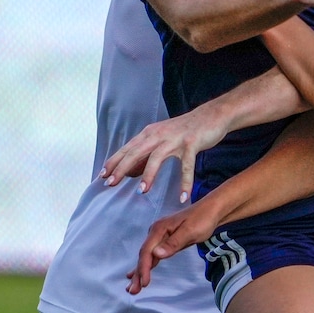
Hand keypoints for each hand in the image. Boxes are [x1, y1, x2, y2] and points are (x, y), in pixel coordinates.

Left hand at [101, 102, 234, 201]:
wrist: (211, 115)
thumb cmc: (185, 130)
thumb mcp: (163, 137)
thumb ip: (147, 151)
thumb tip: (130, 170)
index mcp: (150, 133)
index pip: (127, 148)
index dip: (114, 161)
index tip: (102, 175)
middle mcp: (159, 134)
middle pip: (136, 152)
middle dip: (122, 168)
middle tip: (111, 183)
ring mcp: (175, 139)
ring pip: (157, 158)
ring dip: (148, 175)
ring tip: (142, 191)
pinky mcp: (191, 144)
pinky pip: (186, 166)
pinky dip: (185, 182)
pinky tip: (183, 197)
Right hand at [127, 195, 220, 292]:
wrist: (213, 210)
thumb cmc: (203, 219)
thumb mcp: (190, 231)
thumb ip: (173, 243)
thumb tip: (156, 254)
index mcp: (160, 228)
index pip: (147, 251)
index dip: (144, 268)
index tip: (144, 283)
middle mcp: (157, 232)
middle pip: (144, 255)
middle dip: (138, 273)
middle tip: (133, 291)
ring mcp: (161, 236)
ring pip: (148, 256)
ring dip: (140, 272)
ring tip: (133, 288)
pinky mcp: (167, 240)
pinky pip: (154, 255)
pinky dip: (147, 265)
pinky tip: (139, 273)